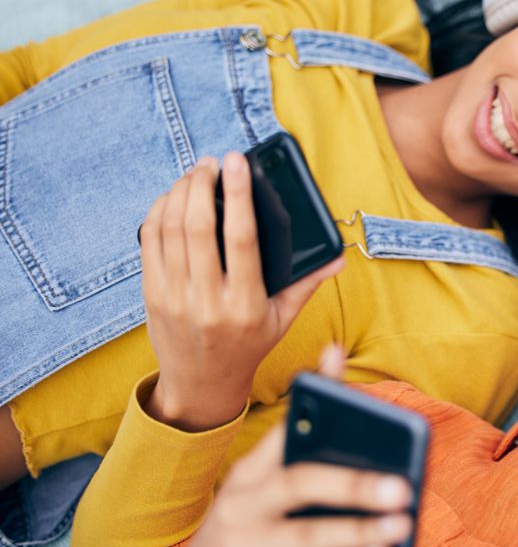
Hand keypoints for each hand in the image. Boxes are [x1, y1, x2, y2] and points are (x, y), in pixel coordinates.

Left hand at [139, 154, 343, 430]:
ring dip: (180, 192)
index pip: (242, 239)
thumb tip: (338, 257)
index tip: (237, 163)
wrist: (201, 384)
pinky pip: (149, 241)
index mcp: (245, 303)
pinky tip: (174, 198)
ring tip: (195, 174)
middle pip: (198, 227)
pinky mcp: (152, 293)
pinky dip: (159, 211)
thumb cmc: (247, 347)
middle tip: (212, 162)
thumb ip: (307, 284)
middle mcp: (207, 299)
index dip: (239, 196)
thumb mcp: (282, 319)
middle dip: (203, 184)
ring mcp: (174, 296)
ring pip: (170, 228)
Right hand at [150, 416, 428, 546]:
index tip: (359, 399)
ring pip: (307, 544)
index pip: (285, 429)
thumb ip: (302, 423)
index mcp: (250, 472)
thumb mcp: (264, 474)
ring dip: (356, 535)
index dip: (318, 406)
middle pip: (298, 487)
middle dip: (350, 485)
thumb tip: (335, 350)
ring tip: (400, 527)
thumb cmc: (251, 517)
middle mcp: (242, 508)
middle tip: (400, 487)